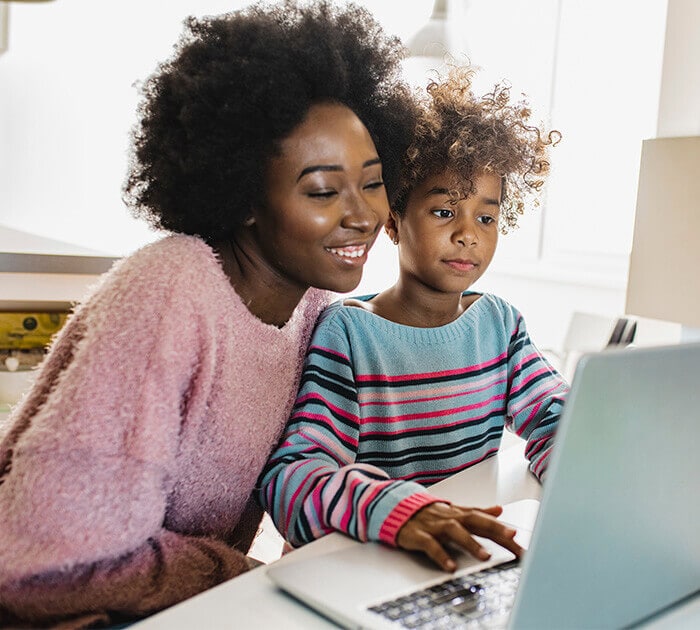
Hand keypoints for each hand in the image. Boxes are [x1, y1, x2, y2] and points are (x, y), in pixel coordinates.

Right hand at [395, 503, 522, 571]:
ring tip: (485, 556)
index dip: (503, 529)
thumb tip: (499, 510)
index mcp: (461, 514)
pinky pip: (431, 545)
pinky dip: (441, 555)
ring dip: (471, 543)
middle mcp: (451, 518)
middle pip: (476, 521)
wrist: (397, 509)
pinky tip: (451, 567)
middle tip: (512, 539)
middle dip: (495, 530)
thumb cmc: (431, 514)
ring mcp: (435, 526)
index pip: (487, 521)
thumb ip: (478, 512)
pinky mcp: (420, 535)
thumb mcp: (455, 511)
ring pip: (455, 531)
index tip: (520, 539)